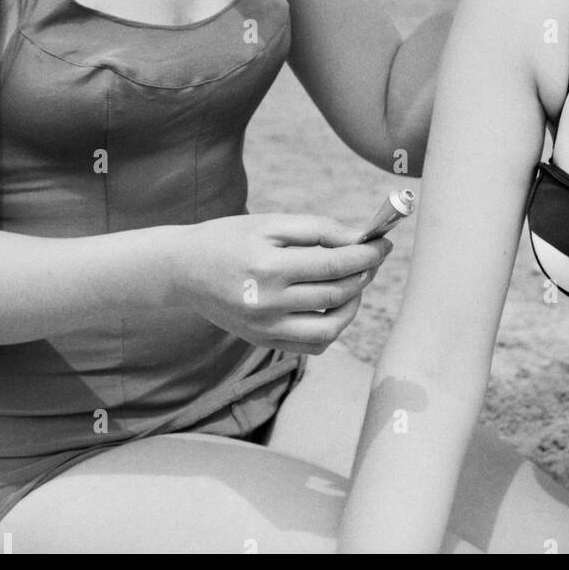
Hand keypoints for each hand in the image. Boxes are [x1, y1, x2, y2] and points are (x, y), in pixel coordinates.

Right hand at [172, 213, 390, 355]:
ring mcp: (266, 329)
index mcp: (269, 267)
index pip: (335, 264)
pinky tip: (334, 305)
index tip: (384, 243)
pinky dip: (332, 328)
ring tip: (356, 282)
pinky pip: (312, 345)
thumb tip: (358, 240)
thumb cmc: (230, 238)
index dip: (367, 254)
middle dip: (363, 274)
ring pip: (330, 328)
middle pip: (336, 295)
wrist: (184, 270)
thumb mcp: (270, 224)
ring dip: (353, 305)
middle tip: (373, 258)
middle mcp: (268, 304)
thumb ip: (317, 230)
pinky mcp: (264, 342)